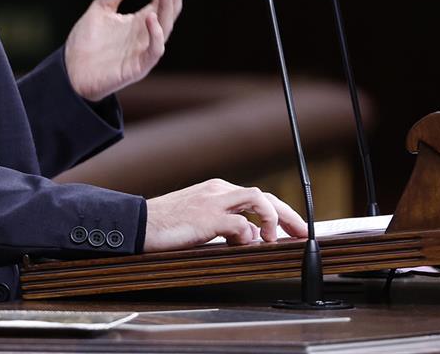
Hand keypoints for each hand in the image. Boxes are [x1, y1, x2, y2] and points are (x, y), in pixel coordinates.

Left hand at [64, 0, 193, 101]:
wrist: (71, 76)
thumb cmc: (88, 45)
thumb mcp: (101, 9)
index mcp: (143, 20)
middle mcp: (148, 34)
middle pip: (170, 7)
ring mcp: (145, 51)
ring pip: (165, 25)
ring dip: (167, 4)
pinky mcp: (138, 67)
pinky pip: (153, 51)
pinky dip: (155, 35)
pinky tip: (151, 17)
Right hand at [143, 179, 307, 252]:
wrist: (137, 225)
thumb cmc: (164, 226)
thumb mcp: (199, 223)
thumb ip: (225, 227)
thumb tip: (250, 237)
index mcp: (216, 191)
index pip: (256, 197)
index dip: (280, 213)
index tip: (292, 229)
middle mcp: (218, 191)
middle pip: (265, 197)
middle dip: (288, 215)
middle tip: (302, 234)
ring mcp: (214, 201)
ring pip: (259, 200)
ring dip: (273, 220)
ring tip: (273, 241)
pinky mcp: (208, 217)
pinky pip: (241, 224)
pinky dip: (249, 236)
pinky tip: (245, 247)